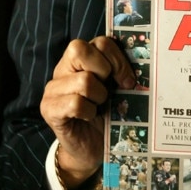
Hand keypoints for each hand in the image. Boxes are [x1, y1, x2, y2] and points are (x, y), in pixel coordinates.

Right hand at [40, 36, 135, 188]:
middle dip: (103, 70)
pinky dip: (89, 111)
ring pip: (83, 80)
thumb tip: (141, 64)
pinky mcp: (49, 109)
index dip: (117, 59)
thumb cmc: (106, 114)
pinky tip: (89, 116)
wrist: (91, 148)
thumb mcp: (116, 87)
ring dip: (99, 96)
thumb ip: (120, 70)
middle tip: (110, 90)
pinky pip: (75, 103)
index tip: (127, 80)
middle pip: (80, 49)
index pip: (100, 42)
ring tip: (99, 106)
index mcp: (81, 58)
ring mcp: (53, 89)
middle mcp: (63, 68)